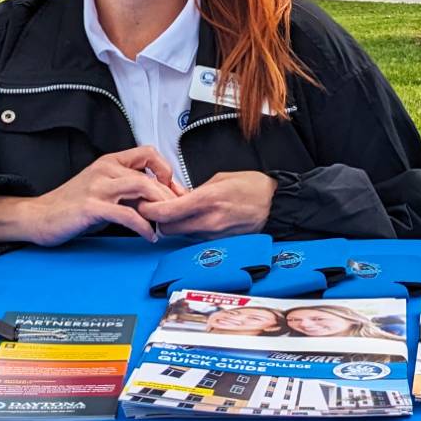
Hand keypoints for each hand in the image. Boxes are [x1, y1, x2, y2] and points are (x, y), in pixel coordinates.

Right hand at [0, 146, 180, 244]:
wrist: (39, 217)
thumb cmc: (72, 206)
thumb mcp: (102, 190)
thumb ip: (127, 191)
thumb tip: (156, 200)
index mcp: (109, 162)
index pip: (148, 153)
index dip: (166, 170)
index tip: (174, 191)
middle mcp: (105, 170)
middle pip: (150, 175)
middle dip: (169, 196)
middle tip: (176, 214)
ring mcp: (98, 187)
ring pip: (142, 188)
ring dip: (159, 208)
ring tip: (164, 223)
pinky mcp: (92, 206)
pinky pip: (127, 214)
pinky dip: (143, 227)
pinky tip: (149, 236)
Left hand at [143, 171, 276, 238]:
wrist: (276, 205)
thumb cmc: (254, 188)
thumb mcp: (220, 178)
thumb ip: (195, 190)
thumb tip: (178, 196)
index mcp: (208, 200)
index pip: (166, 213)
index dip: (149, 210)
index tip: (144, 203)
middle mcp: (208, 221)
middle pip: (167, 229)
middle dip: (159, 220)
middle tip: (158, 207)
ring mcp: (213, 235)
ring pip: (180, 234)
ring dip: (175, 224)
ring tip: (180, 209)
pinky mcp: (218, 242)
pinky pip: (195, 237)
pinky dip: (190, 228)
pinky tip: (196, 217)